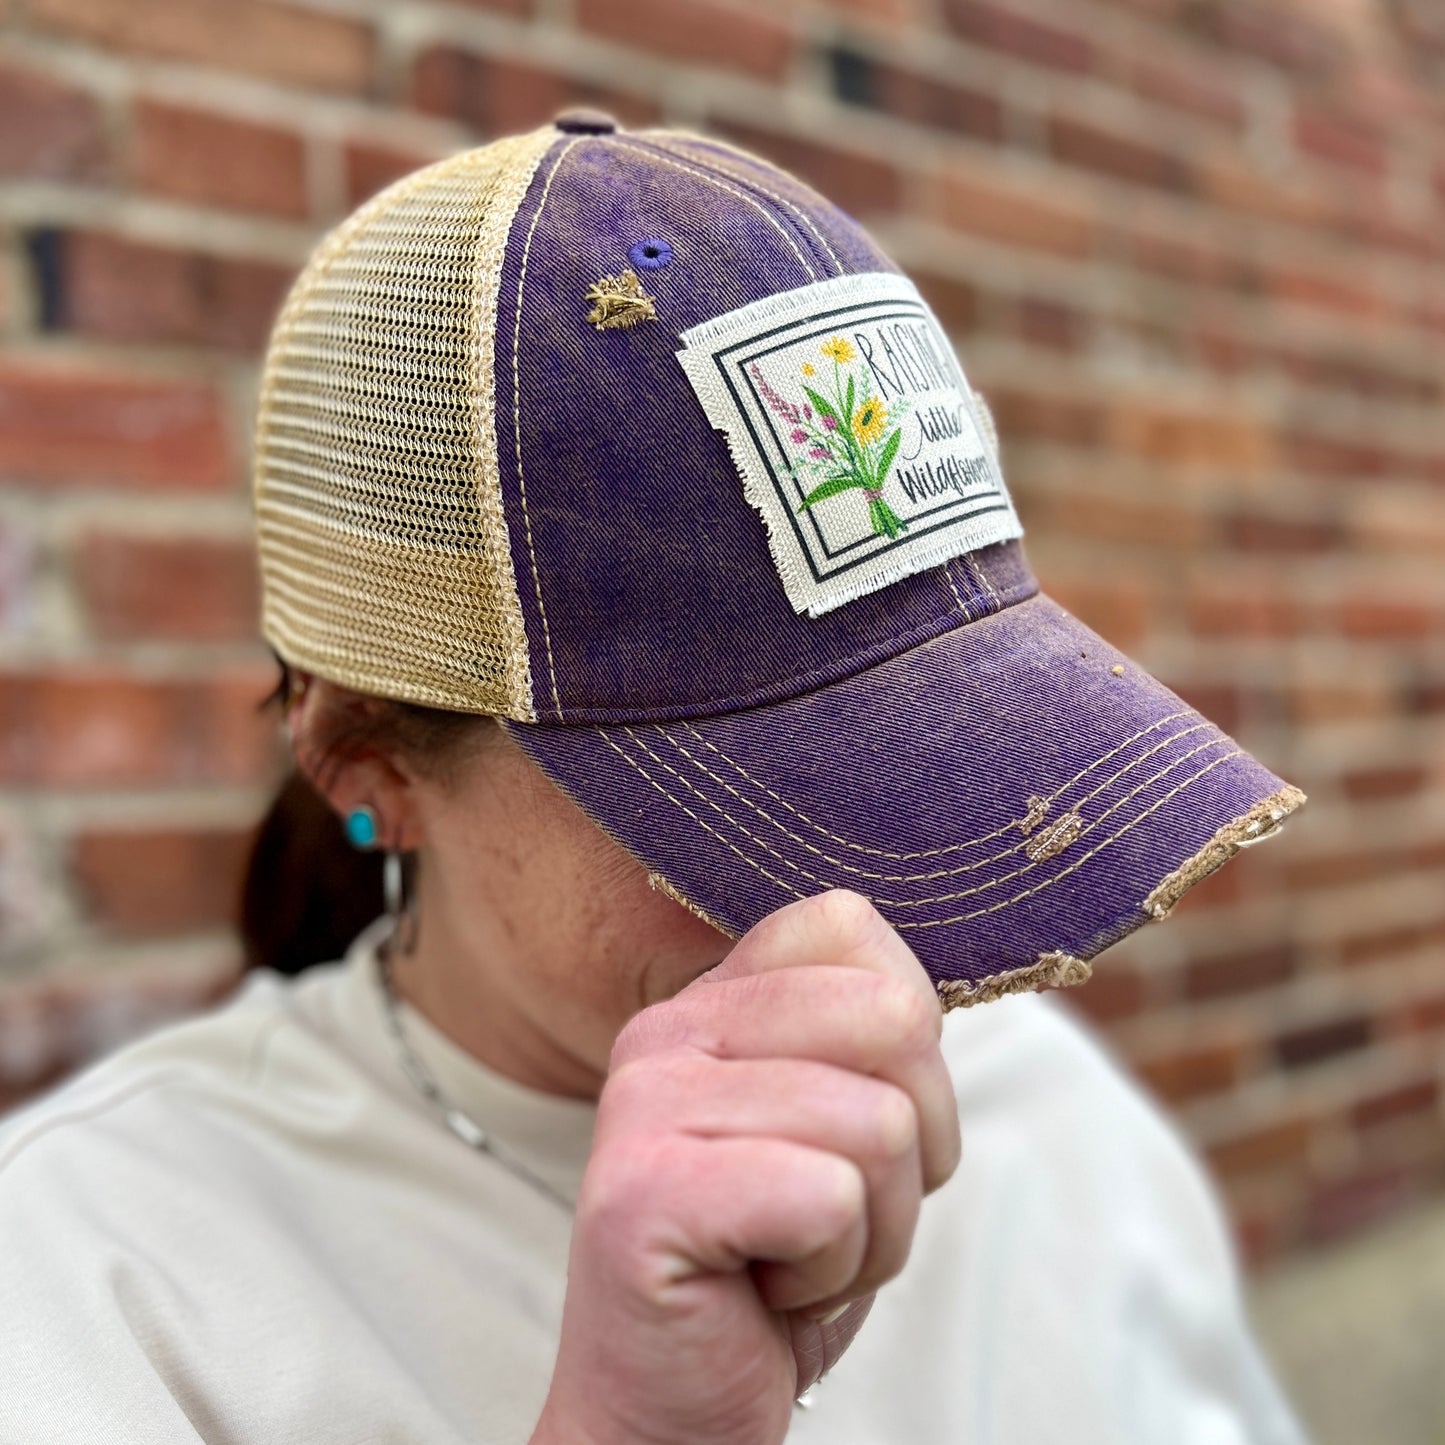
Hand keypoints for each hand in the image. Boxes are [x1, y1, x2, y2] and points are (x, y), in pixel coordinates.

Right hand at [531, 890, 962, 1444]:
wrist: (674, 1414)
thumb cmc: (774, 1268)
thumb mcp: (840, 1128)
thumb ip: (867, 1041)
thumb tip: (920, 992)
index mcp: (708, 1001)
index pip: (848, 923)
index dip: (907, 1042)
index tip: (852, 1129)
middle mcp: (665, 1032)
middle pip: (894, 1019)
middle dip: (910, 1146)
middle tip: (832, 1209)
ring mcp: (644, 1108)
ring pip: (882, 1123)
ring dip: (873, 1226)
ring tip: (794, 1255)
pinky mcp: (645, 1198)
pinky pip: (832, 1198)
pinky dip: (833, 1269)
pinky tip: (766, 1288)